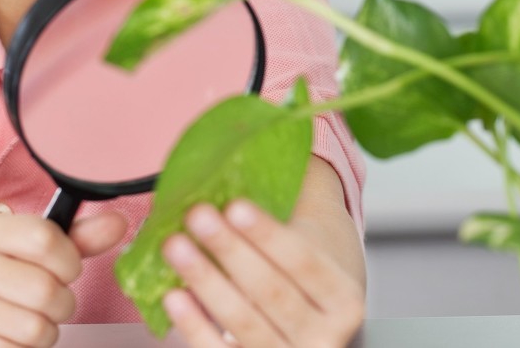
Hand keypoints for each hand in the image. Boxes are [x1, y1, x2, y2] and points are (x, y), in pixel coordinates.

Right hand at [0, 202, 127, 346]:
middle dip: (62, 303)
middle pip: (44, 290)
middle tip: (51, 302)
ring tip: (30, 321)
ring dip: (45, 332)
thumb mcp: (28, 246)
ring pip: (33, 330)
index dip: (70, 260)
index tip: (66, 269)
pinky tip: (11, 339)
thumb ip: (77, 238)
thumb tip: (118, 224)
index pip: (46, 239)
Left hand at [161, 199, 364, 346]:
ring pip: (245, 323)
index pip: (305, 263)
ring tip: (176, 246)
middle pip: (273, 292)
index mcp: (345, 300)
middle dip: (231, 251)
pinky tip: (173, 295)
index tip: (235, 205)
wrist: (312, 324)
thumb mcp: (310, 251)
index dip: (269, 235)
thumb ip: (276, 229)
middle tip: (197, 215)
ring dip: (206, 281)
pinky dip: (195, 326)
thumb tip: (225, 186)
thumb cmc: (302, 278)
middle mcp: (327, 338)